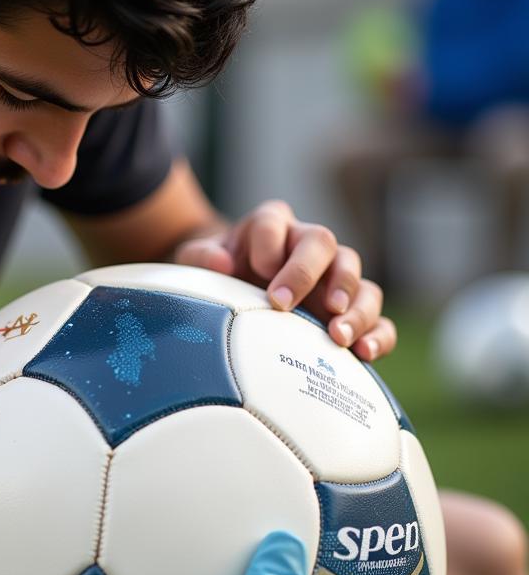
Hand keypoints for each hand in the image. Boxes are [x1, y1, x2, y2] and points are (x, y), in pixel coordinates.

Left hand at [174, 201, 394, 359]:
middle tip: (286, 306)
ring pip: (357, 277)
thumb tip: (221, 262)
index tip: (259, 272)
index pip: (273, 222)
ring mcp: (332, 277)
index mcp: (269, 225)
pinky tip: (365, 352)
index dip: (268, 245)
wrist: (235, 291)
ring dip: (352, 305)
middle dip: (308, 274)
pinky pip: (377, 318)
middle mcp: (306, 244)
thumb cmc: (216, 272)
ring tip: (336, 335)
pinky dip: (376, 333)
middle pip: (323, 243)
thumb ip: (201, 257)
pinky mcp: (348, 310)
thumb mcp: (197, 261)